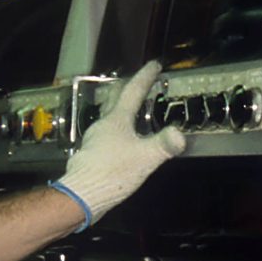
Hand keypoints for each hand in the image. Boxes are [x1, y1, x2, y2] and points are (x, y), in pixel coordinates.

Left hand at [52, 61, 186, 227]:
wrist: (81, 196)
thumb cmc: (113, 173)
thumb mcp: (144, 159)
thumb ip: (164, 145)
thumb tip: (180, 135)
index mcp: (116, 120)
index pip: (133, 91)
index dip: (145, 76)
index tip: (155, 64)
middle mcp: (102, 125)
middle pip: (114, 99)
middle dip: (127, 88)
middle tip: (138, 81)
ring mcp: (93, 139)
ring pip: (109, 117)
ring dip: (120, 108)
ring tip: (132, 109)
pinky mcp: (90, 154)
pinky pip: (106, 134)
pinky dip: (116, 129)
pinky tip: (121, 140)